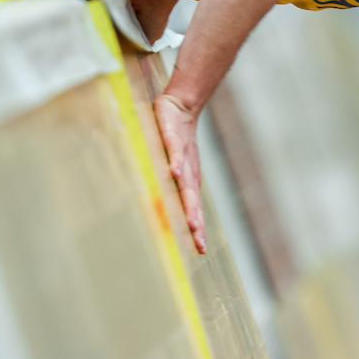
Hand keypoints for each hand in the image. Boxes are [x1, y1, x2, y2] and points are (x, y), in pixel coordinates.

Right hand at [154, 93, 206, 253]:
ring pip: (186, 183)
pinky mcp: (173, 139)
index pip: (193, 208)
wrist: (180, 108)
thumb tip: (158, 205)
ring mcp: (182, 157)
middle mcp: (188, 173)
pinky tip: (174, 173)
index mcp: (188, 181)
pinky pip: (174, 153)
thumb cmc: (174, 139)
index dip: (196, 228)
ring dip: (189, 202)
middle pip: (192, 202)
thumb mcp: (173, 164)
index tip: (200, 249)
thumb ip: (168, 182)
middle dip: (195, 223)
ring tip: (191, 220)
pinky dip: (175, 163)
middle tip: (198, 242)